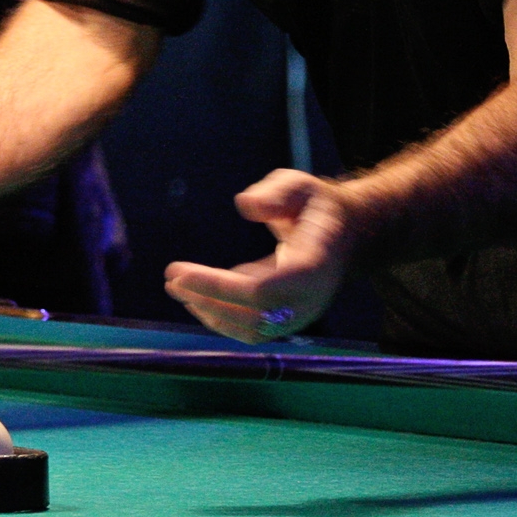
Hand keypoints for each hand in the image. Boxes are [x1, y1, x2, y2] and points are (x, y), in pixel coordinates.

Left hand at [163, 169, 354, 341]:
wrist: (344, 234)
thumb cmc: (315, 206)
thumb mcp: (299, 186)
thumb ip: (276, 193)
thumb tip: (246, 205)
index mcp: (314, 265)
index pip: (261, 290)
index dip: (219, 287)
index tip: (182, 273)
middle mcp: (310, 298)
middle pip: (254, 316)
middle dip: (209, 300)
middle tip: (172, 280)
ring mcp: (301, 314)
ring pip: (251, 330)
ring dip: (211, 314)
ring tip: (179, 289)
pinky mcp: (289, 320)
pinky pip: (253, 330)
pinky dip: (223, 318)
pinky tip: (199, 297)